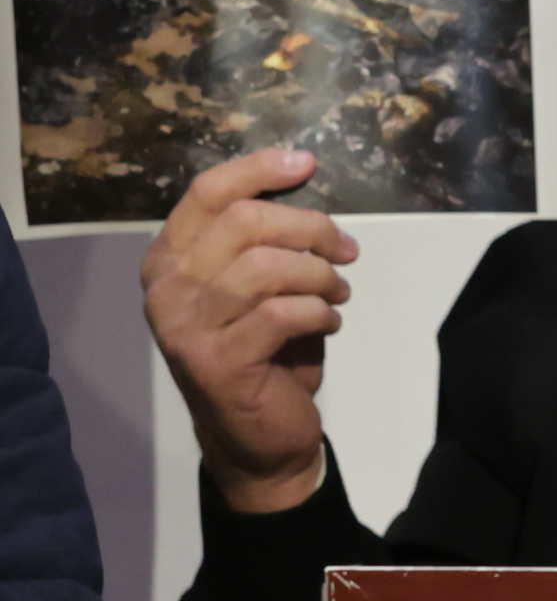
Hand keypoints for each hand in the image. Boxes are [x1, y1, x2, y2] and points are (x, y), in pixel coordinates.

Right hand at [142, 151, 357, 514]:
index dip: (259, 169)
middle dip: (311, 228)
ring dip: (320, 275)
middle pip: (246, 222)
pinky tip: (329, 322)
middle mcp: (166, 288)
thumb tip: (304, 186)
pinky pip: (280, 314)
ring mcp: (184, 327)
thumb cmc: (262, 353)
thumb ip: (265, 242)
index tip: (307, 163)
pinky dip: (319, 312)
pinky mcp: (216, 362)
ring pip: (267, 267)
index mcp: (169, 259)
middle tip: (346, 251)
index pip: (208, 193)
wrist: (256, 437)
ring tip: (339, 292)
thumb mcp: (258, 288)